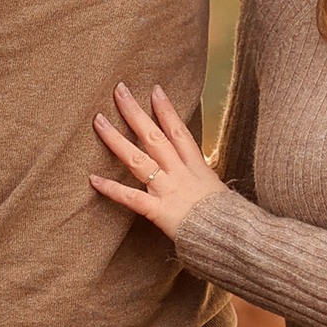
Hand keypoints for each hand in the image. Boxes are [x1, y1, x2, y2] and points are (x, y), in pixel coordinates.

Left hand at [90, 82, 222, 241]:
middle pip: (154, 136)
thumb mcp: (218, 191)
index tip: (155, 89)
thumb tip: (198, 174)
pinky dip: (111, 189)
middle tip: (119, 90)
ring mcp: (168, 190)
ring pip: (138, 159)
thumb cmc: (228, 219)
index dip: (166, 109)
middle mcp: (180, 173)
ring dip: (116, 139)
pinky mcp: (159, 211)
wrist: (233, 237)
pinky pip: (131, 198)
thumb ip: (203, 179)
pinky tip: (93, 179)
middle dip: (135, 112)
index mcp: (196, 166)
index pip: (179, 131)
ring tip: (99, 120)